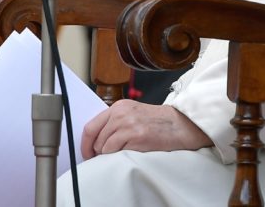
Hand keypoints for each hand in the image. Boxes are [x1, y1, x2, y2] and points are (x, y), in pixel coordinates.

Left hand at [80, 100, 211, 158]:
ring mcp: (128, 125)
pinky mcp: (136, 137)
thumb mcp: (133, 114)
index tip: (87, 153)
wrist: (179, 125)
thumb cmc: (157, 122)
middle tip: (104, 157)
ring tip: (122, 152)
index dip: (85, 143)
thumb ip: (115, 122)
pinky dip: (119, 156)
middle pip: (96, 139)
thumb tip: (96, 140)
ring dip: (109, 154)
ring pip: (104, 147)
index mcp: (118, 107)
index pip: (90, 126)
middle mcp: (121, 114)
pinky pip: (115, 152)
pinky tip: (130, 152)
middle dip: (98, 152)